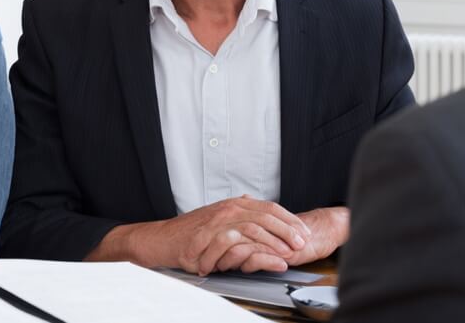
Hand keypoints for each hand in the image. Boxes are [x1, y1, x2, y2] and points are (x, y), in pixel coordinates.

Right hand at [89, 195, 311, 275]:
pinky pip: (238, 241)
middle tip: (303, 243)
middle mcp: (228, 208)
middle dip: (289, 229)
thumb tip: (259, 213)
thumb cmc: (188, 234)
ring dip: (276, 241)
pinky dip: (257, 252)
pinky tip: (270, 261)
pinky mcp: (210, 237)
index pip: (269, 207)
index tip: (303, 232)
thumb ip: (239, 217)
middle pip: (266, 214)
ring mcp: (218, 221)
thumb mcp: (218, 221)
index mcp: (234, 204)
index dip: (289, 220)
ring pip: (255, 225)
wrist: (161, 240)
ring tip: (290, 253)